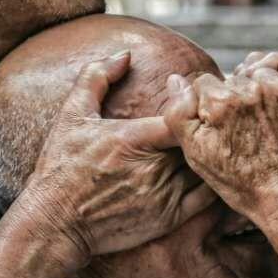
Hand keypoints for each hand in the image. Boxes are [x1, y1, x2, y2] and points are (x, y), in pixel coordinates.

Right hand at [17, 51, 215, 268]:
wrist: (56, 222)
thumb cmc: (60, 167)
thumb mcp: (71, 115)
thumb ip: (96, 78)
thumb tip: (124, 55)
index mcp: (133, 137)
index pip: (182, 114)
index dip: (192, 103)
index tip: (190, 97)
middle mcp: (153, 167)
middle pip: (201, 140)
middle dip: (210, 127)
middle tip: (219, 117)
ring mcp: (164, 194)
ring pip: (208, 167)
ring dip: (216, 154)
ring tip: (221, 141)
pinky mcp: (171, 218)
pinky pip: (210, 198)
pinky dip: (217, 182)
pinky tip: (217, 170)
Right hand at [162, 61, 277, 233]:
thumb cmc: (242, 180)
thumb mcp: (196, 154)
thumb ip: (179, 113)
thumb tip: (175, 79)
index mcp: (222, 102)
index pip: (204, 82)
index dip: (209, 104)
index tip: (221, 124)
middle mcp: (253, 90)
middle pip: (234, 76)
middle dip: (235, 94)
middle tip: (245, 125)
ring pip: (261, 70)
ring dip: (261, 85)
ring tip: (265, 115)